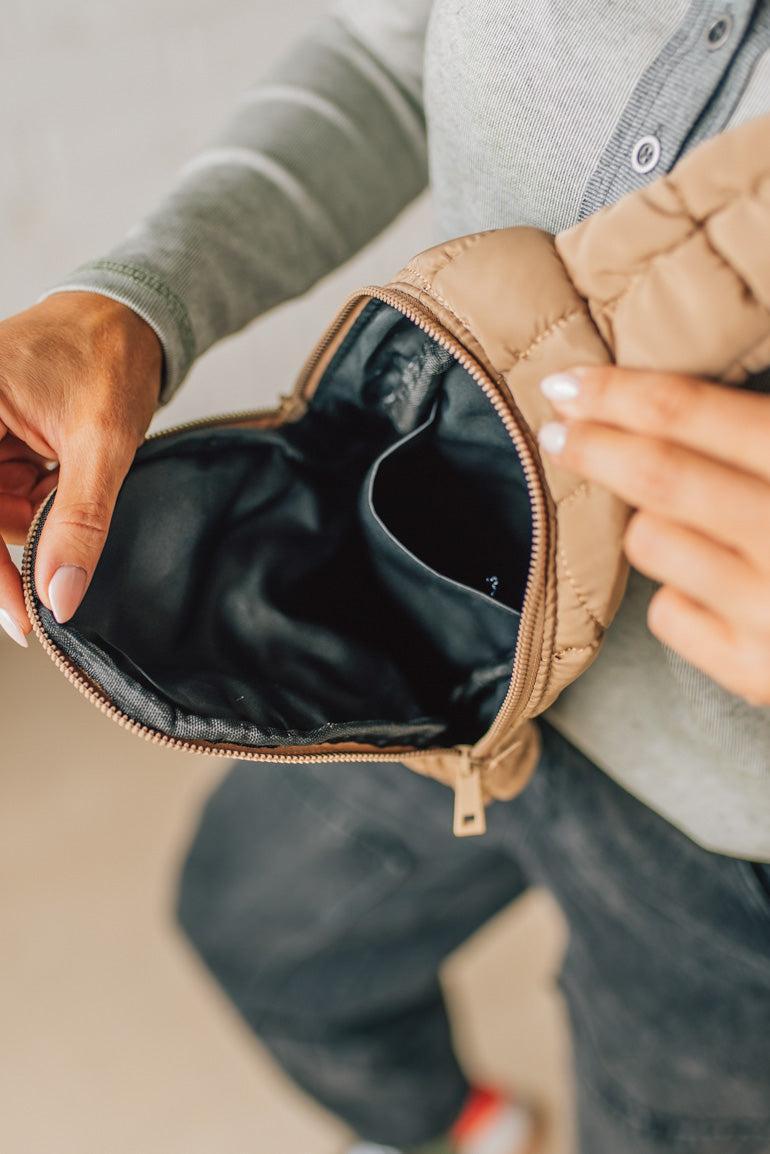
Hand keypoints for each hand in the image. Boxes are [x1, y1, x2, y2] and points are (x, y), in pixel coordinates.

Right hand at [0, 292, 161, 646]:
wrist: (130, 317)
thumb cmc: (111, 357)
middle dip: (20, 538)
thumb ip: (78, 521)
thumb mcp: (102, 445)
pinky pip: (5, 487)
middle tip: (60, 555)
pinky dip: (37, 498)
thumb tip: (59, 595)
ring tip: (71, 482)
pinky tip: (62, 480)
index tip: (21, 621)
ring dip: (33, 517)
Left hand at [538, 366, 769, 704]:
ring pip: (650, 541)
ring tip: (696, 524)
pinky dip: (679, 593)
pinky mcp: (755, 672)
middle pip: (655, 476)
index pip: (690, 414)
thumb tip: (672, 395)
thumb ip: (759, 431)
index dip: (618, 392)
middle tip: (559, 431)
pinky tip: (717, 587)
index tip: (568, 382)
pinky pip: (665, 613)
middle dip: (594, 445)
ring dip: (652, 521)